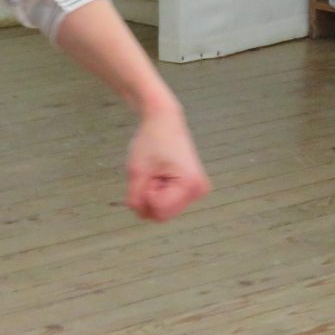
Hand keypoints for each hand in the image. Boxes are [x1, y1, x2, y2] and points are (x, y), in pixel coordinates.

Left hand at [125, 107, 210, 221]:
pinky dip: (159, 191)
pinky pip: (169, 202)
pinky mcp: (192, 188)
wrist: (164, 120)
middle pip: (162, 214)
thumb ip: (135, 197)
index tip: (148, 174)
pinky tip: (161, 173)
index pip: (159, 213)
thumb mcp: (136, 170)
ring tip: (156, 171)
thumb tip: (141, 214)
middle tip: (150, 173)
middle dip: (149, 197)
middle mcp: (199, 190)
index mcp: (189, 185)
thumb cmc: (150, 141)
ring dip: (153, 194)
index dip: (145, 197)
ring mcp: (197, 190)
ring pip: (165, 209)